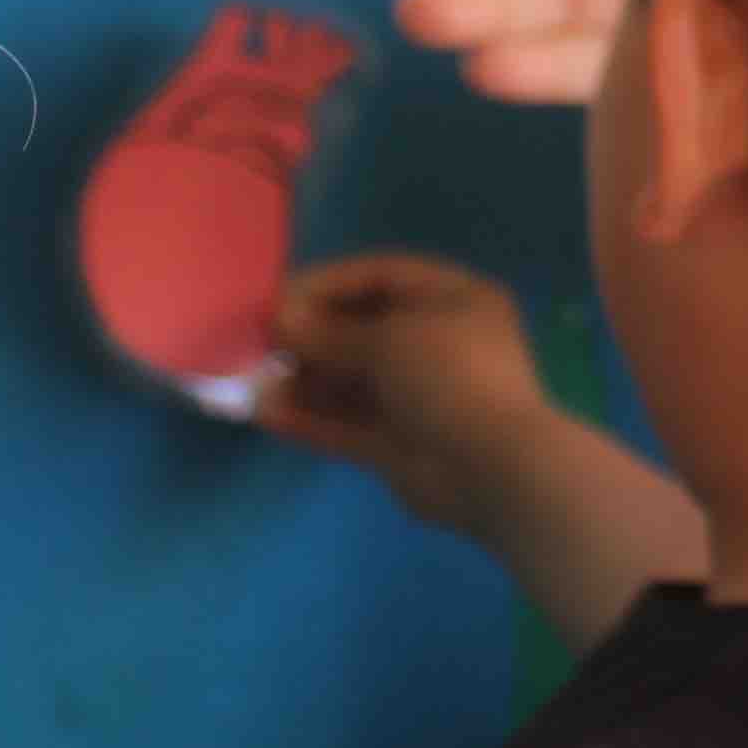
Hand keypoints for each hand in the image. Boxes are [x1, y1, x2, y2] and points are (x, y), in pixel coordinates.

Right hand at [257, 253, 556, 538]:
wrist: (493, 470)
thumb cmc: (450, 379)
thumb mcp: (390, 341)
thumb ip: (330, 333)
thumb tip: (280, 318)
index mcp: (455, 300)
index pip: (382, 277)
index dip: (328, 284)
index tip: (278, 300)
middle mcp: (439, 344)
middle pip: (363, 330)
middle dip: (311, 338)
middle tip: (260, 345)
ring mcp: (419, 398)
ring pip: (352, 383)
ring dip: (305, 382)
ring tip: (254, 384)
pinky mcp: (399, 446)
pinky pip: (348, 425)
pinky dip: (311, 420)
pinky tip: (267, 416)